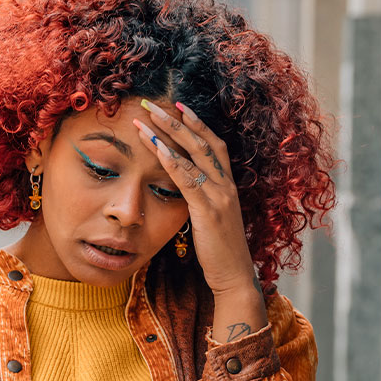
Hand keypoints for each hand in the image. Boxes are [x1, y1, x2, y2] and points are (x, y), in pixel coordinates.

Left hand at [134, 100, 257, 296]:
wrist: (234, 277)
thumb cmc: (218, 253)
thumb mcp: (210, 220)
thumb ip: (199, 200)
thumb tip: (180, 188)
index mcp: (228, 186)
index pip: (214, 145)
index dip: (197, 123)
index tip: (178, 106)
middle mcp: (226, 186)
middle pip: (203, 141)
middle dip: (177, 119)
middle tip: (153, 103)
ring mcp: (220, 196)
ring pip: (194, 154)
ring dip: (168, 133)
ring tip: (145, 117)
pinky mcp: (209, 210)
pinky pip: (188, 179)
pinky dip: (171, 160)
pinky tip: (155, 147)